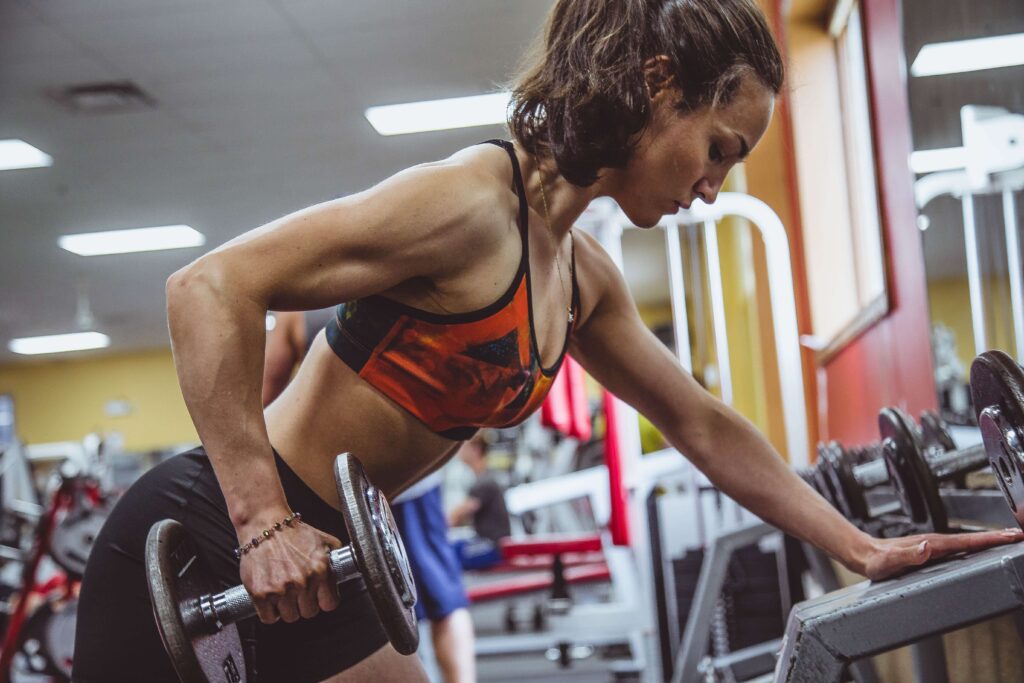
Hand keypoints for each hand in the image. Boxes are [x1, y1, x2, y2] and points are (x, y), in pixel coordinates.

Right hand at [237, 513, 342, 623]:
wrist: (263, 524)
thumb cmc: (292, 532)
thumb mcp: (323, 540)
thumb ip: (336, 558)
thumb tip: (346, 570)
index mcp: (321, 569)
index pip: (329, 604)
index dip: (323, 601)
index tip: (317, 597)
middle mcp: (303, 581)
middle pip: (309, 612)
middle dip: (303, 603)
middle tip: (297, 591)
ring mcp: (281, 589)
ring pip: (289, 617)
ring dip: (286, 608)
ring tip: (283, 591)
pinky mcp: (261, 593)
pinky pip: (268, 618)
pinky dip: (269, 612)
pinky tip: (271, 598)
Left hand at [856, 528, 1023, 580]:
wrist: (865, 555)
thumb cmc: (876, 561)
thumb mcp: (890, 561)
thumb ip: (908, 554)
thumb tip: (927, 547)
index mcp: (932, 544)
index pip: (967, 541)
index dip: (990, 539)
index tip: (1012, 536)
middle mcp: (935, 542)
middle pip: (973, 540)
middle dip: (998, 538)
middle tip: (1020, 537)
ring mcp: (934, 546)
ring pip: (967, 543)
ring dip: (989, 542)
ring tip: (1009, 542)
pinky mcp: (931, 551)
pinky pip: (959, 548)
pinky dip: (975, 547)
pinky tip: (981, 551)